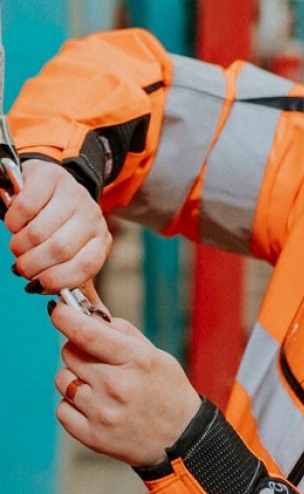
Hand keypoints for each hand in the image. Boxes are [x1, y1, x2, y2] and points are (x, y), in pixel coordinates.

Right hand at [5, 159, 111, 292]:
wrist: (51, 184)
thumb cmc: (60, 226)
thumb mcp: (74, 252)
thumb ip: (76, 279)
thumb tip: (88, 315)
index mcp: (100, 238)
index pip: (85, 266)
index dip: (56, 280)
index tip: (38, 285)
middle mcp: (91, 215)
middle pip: (59, 250)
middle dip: (32, 265)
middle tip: (22, 266)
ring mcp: (72, 194)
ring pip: (39, 232)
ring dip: (20, 246)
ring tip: (18, 246)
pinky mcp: (50, 177)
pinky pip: (25, 208)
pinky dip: (13, 222)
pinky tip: (15, 224)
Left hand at [49, 301, 201, 467]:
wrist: (180, 439)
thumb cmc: (168, 392)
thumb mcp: (156, 355)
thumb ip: (122, 333)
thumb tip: (89, 314)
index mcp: (136, 360)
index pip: (86, 333)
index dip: (65, 317)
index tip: (58, 311)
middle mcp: (116, 385)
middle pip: (70, 353)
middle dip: (77, 349)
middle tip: (95, 358)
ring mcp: (102, 413)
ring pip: (62, 380)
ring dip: (74, 378)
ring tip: (97, 385)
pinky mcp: (92, 436)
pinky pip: (62, 409)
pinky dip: (72, 404)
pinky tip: (93, 405)